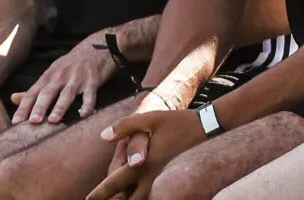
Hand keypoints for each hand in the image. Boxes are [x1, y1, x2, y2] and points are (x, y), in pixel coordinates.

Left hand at [10, 31, 119, 124]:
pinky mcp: (94, 79)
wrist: (98, 46)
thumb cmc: (73, 63)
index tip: (16, 121)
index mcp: (49, 76)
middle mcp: (61, 76)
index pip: (33, 93)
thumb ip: (35, 88)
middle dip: (40, 107)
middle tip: (33, 121)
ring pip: (67, 94)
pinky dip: (88, 104)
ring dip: (60, 107)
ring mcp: (78, 78)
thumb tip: (13, 98)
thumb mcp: (52, 72)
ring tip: (53, 120)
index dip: (24, 107)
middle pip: (48, 93)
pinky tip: (84, 114)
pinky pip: (90, 93)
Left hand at [88, 108, 202, 199]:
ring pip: (143, 199)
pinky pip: (156, 195)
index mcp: (142, 164)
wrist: (208, 127)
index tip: (89, 199)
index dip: (99, 194)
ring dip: (132, 198)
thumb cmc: (178, 122)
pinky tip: (142, 190)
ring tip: (123, 196)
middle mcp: (152, 177)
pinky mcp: (173, 179)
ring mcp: (163, 181)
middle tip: (109, 199)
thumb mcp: (151, 118)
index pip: (114, 184)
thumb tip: (103, 136)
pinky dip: (145, 195)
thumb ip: (126, 126)